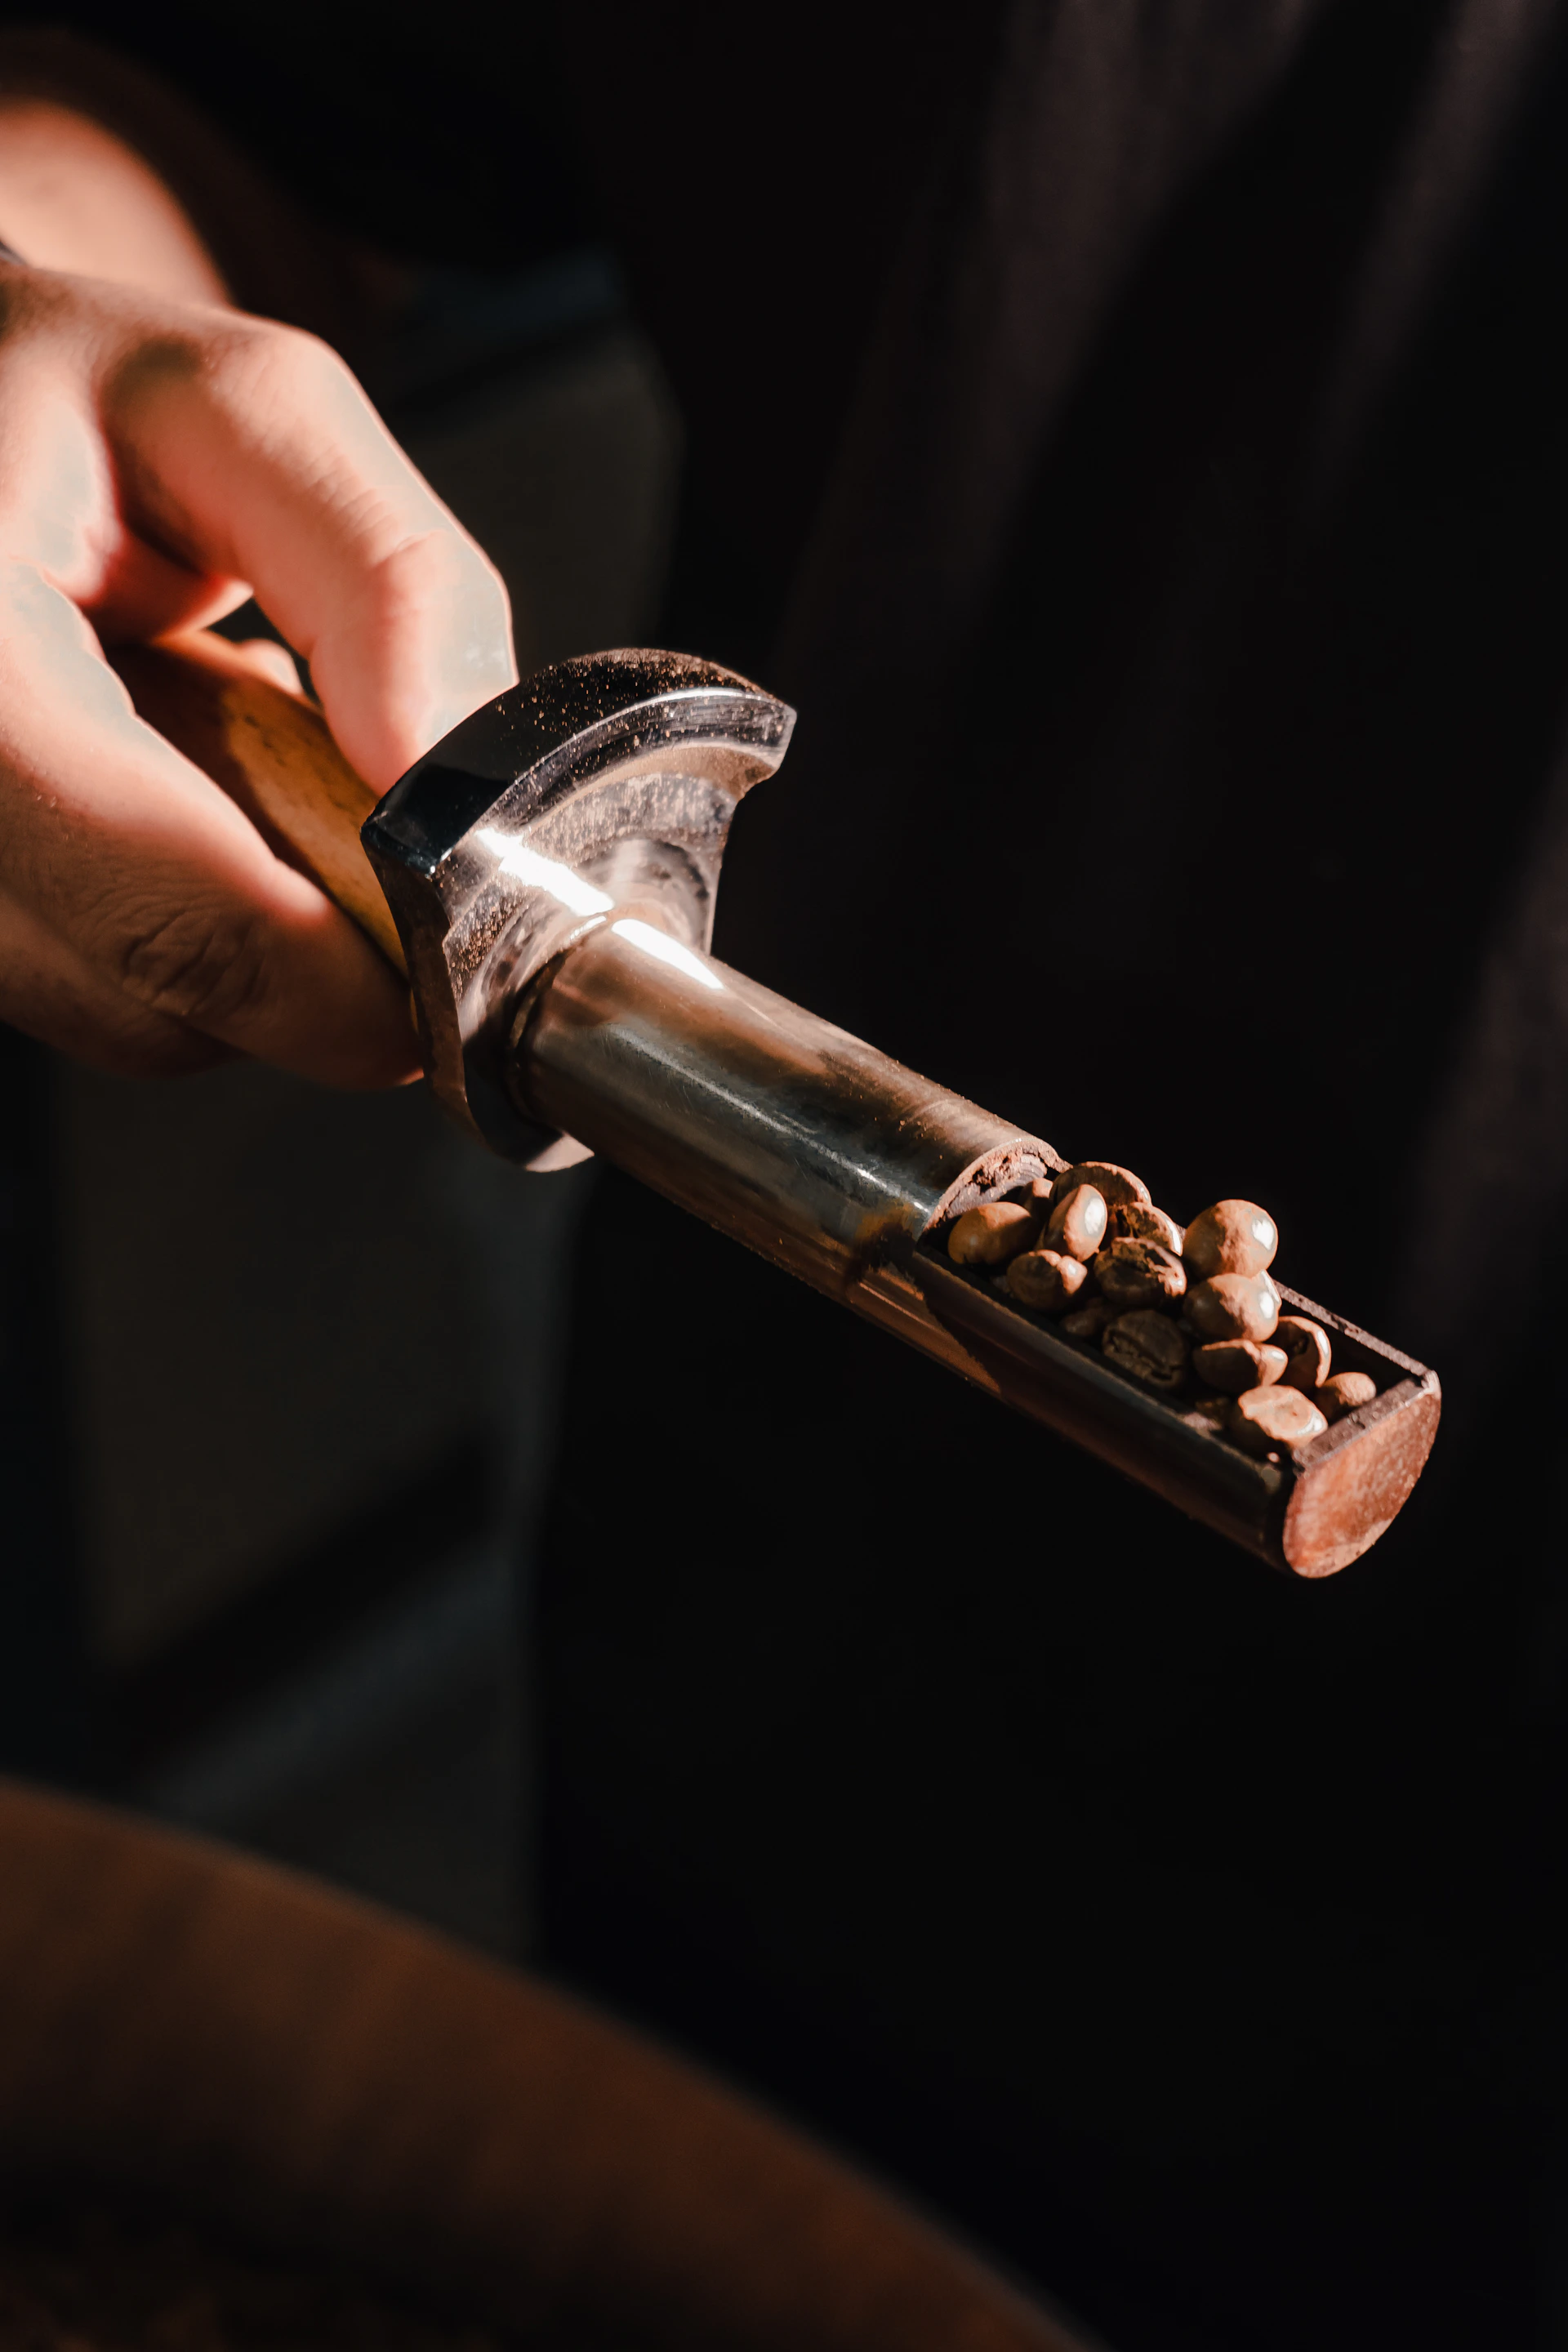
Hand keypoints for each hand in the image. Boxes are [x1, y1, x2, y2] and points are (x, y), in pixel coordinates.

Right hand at [0, 256, 515, 1084]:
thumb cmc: (51, 396)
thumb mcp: (244, 412)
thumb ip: (383, 578)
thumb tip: (450, 773)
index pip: (167, 917)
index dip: (332, 983)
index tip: (442, 974)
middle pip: (151, 1001)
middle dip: (302, 966)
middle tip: (366, 846)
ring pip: (122, 1015)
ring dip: (231, 934)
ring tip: (227, 769)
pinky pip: (85, 984)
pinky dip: (163, 922)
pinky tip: (162, 800)